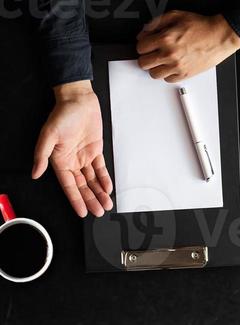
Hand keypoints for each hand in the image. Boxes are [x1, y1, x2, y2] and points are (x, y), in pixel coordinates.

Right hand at [33, 81, 112, 217]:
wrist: (78, 101)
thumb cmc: (62, 115)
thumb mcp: (48, 136)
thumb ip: (42, 156)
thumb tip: (35, 173)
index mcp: (59, 159)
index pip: (69, 185)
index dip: (76, 199)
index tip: (82, 212)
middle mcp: (71, 160)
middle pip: (82, 186)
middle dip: (90, 199)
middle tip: (99, 212)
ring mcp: (84, 156)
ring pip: (92, 180)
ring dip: (99, 193)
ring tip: (106, 204)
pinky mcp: (95, 151)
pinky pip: (100, 169)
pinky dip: (104, 179)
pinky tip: (108, 189)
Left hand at [136, 11, 239, 82]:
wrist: (220, 36)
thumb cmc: (201, 27)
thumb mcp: (175, 16)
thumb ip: (155, 23)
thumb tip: (144, 33)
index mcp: (165, 39)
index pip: (140, 47)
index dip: (143, 44)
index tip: (148, 44)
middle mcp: (170, 54)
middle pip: (144, 63)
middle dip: (146, 57)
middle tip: (152, 53)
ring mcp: (178, 66)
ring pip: (154, 74)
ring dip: (155, 67)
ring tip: (162, 61)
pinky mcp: (186, 74)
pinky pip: (168, 80)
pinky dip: (168, 74)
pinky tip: (172, 66)